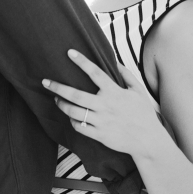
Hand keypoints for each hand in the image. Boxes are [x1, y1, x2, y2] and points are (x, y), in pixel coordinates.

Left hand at [42, 50, 167, 157]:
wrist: (147, 140)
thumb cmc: (143, 114)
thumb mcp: (139, 91)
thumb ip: (127, 75)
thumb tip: (115, 61)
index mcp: (115, 92)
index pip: (95, 73)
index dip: (82, 62)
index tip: (69, 53)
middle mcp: (105, 106)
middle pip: (75, 95)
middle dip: (58, 87)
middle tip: (46, 82)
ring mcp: (100, 121)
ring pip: (73, 112)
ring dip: (61, 104)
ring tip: (56, 99)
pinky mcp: (98, 135)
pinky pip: (79, 127)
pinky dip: (72, 121)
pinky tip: (71, 116)